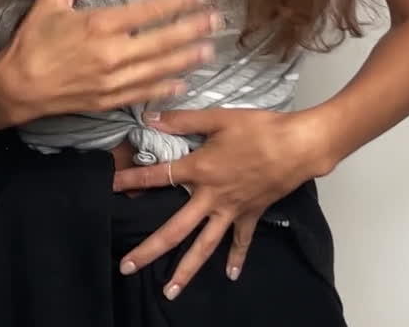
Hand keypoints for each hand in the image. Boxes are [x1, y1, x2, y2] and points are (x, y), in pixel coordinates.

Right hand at [0, 0, 219, 124]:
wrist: (16, 86)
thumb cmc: (32, 41)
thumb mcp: (50, 0)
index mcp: (98, 24)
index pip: (149, 11)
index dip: (178, 1)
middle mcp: (111, 54)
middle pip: (162, 41)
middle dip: (192, 29)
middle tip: (216, 20)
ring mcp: (112, 80)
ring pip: (159, 68)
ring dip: (187, 58)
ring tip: (210, 49)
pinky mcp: (108, 100)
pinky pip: (144, 93)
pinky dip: (165, 88)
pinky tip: (183, 82)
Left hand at [108, 107, 334, 298]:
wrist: (298, 147)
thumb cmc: (260, 129)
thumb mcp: (219, 118)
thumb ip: (184, 120)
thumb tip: (152, 117)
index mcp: (200, 171)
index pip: (158, 176)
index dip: (132, 180)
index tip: (109, 186)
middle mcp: (211, 197)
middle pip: (174, 229)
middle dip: (149, 249)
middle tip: (127, 267)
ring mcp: (231, 211)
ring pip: (204, 246)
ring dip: (186, 270)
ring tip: (170, 291)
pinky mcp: (251, 215)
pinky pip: (241, 241)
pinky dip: (237, 258)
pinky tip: (231, 275)